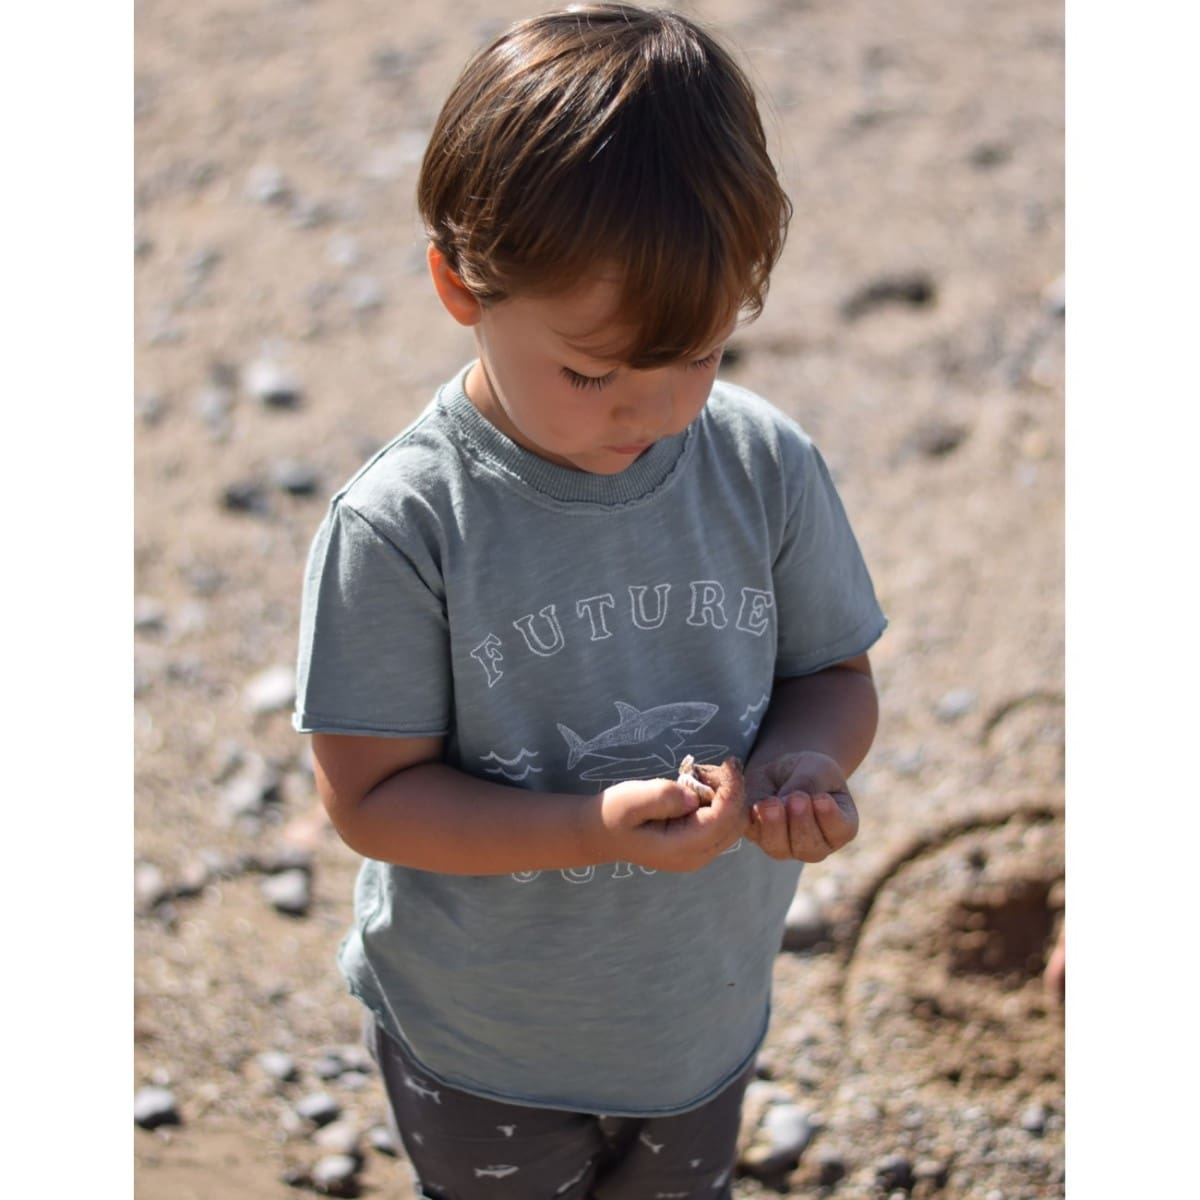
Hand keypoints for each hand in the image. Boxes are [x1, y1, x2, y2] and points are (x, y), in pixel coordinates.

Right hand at [593, 758, 747, 872]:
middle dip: (732, 792)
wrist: (601, 833)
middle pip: (736, 822)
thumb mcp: (631, 800)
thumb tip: (694, 796)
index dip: (733, 788)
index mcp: (682, 848)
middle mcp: (697, 857)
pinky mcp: (699, 847)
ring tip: (700, 778)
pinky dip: (720, 803)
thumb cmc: (614, 813)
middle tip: (706, 769)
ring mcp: (700, 854)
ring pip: (734, 823)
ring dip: (727, 797)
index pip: (724, 818)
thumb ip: (662, 797)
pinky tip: (697, 790)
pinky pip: (724, 824)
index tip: (729, 761)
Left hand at [743, 750, 858, 861]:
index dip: (831, 817)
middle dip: (801, 823)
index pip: (840, 831)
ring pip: (778, 846)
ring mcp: (784, 846)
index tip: (822, 798)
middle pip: (809, 847)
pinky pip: (751, 832)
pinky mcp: (757, 835)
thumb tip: (785, 800)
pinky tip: (754, 800)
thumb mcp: (817, 768)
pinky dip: (751, 817)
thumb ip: (809, 783)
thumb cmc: (810, 771)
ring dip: (774, 825)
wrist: (782, 770)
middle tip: (797, 799)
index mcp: (840, 828)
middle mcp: (815, 845)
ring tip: (772, 802)